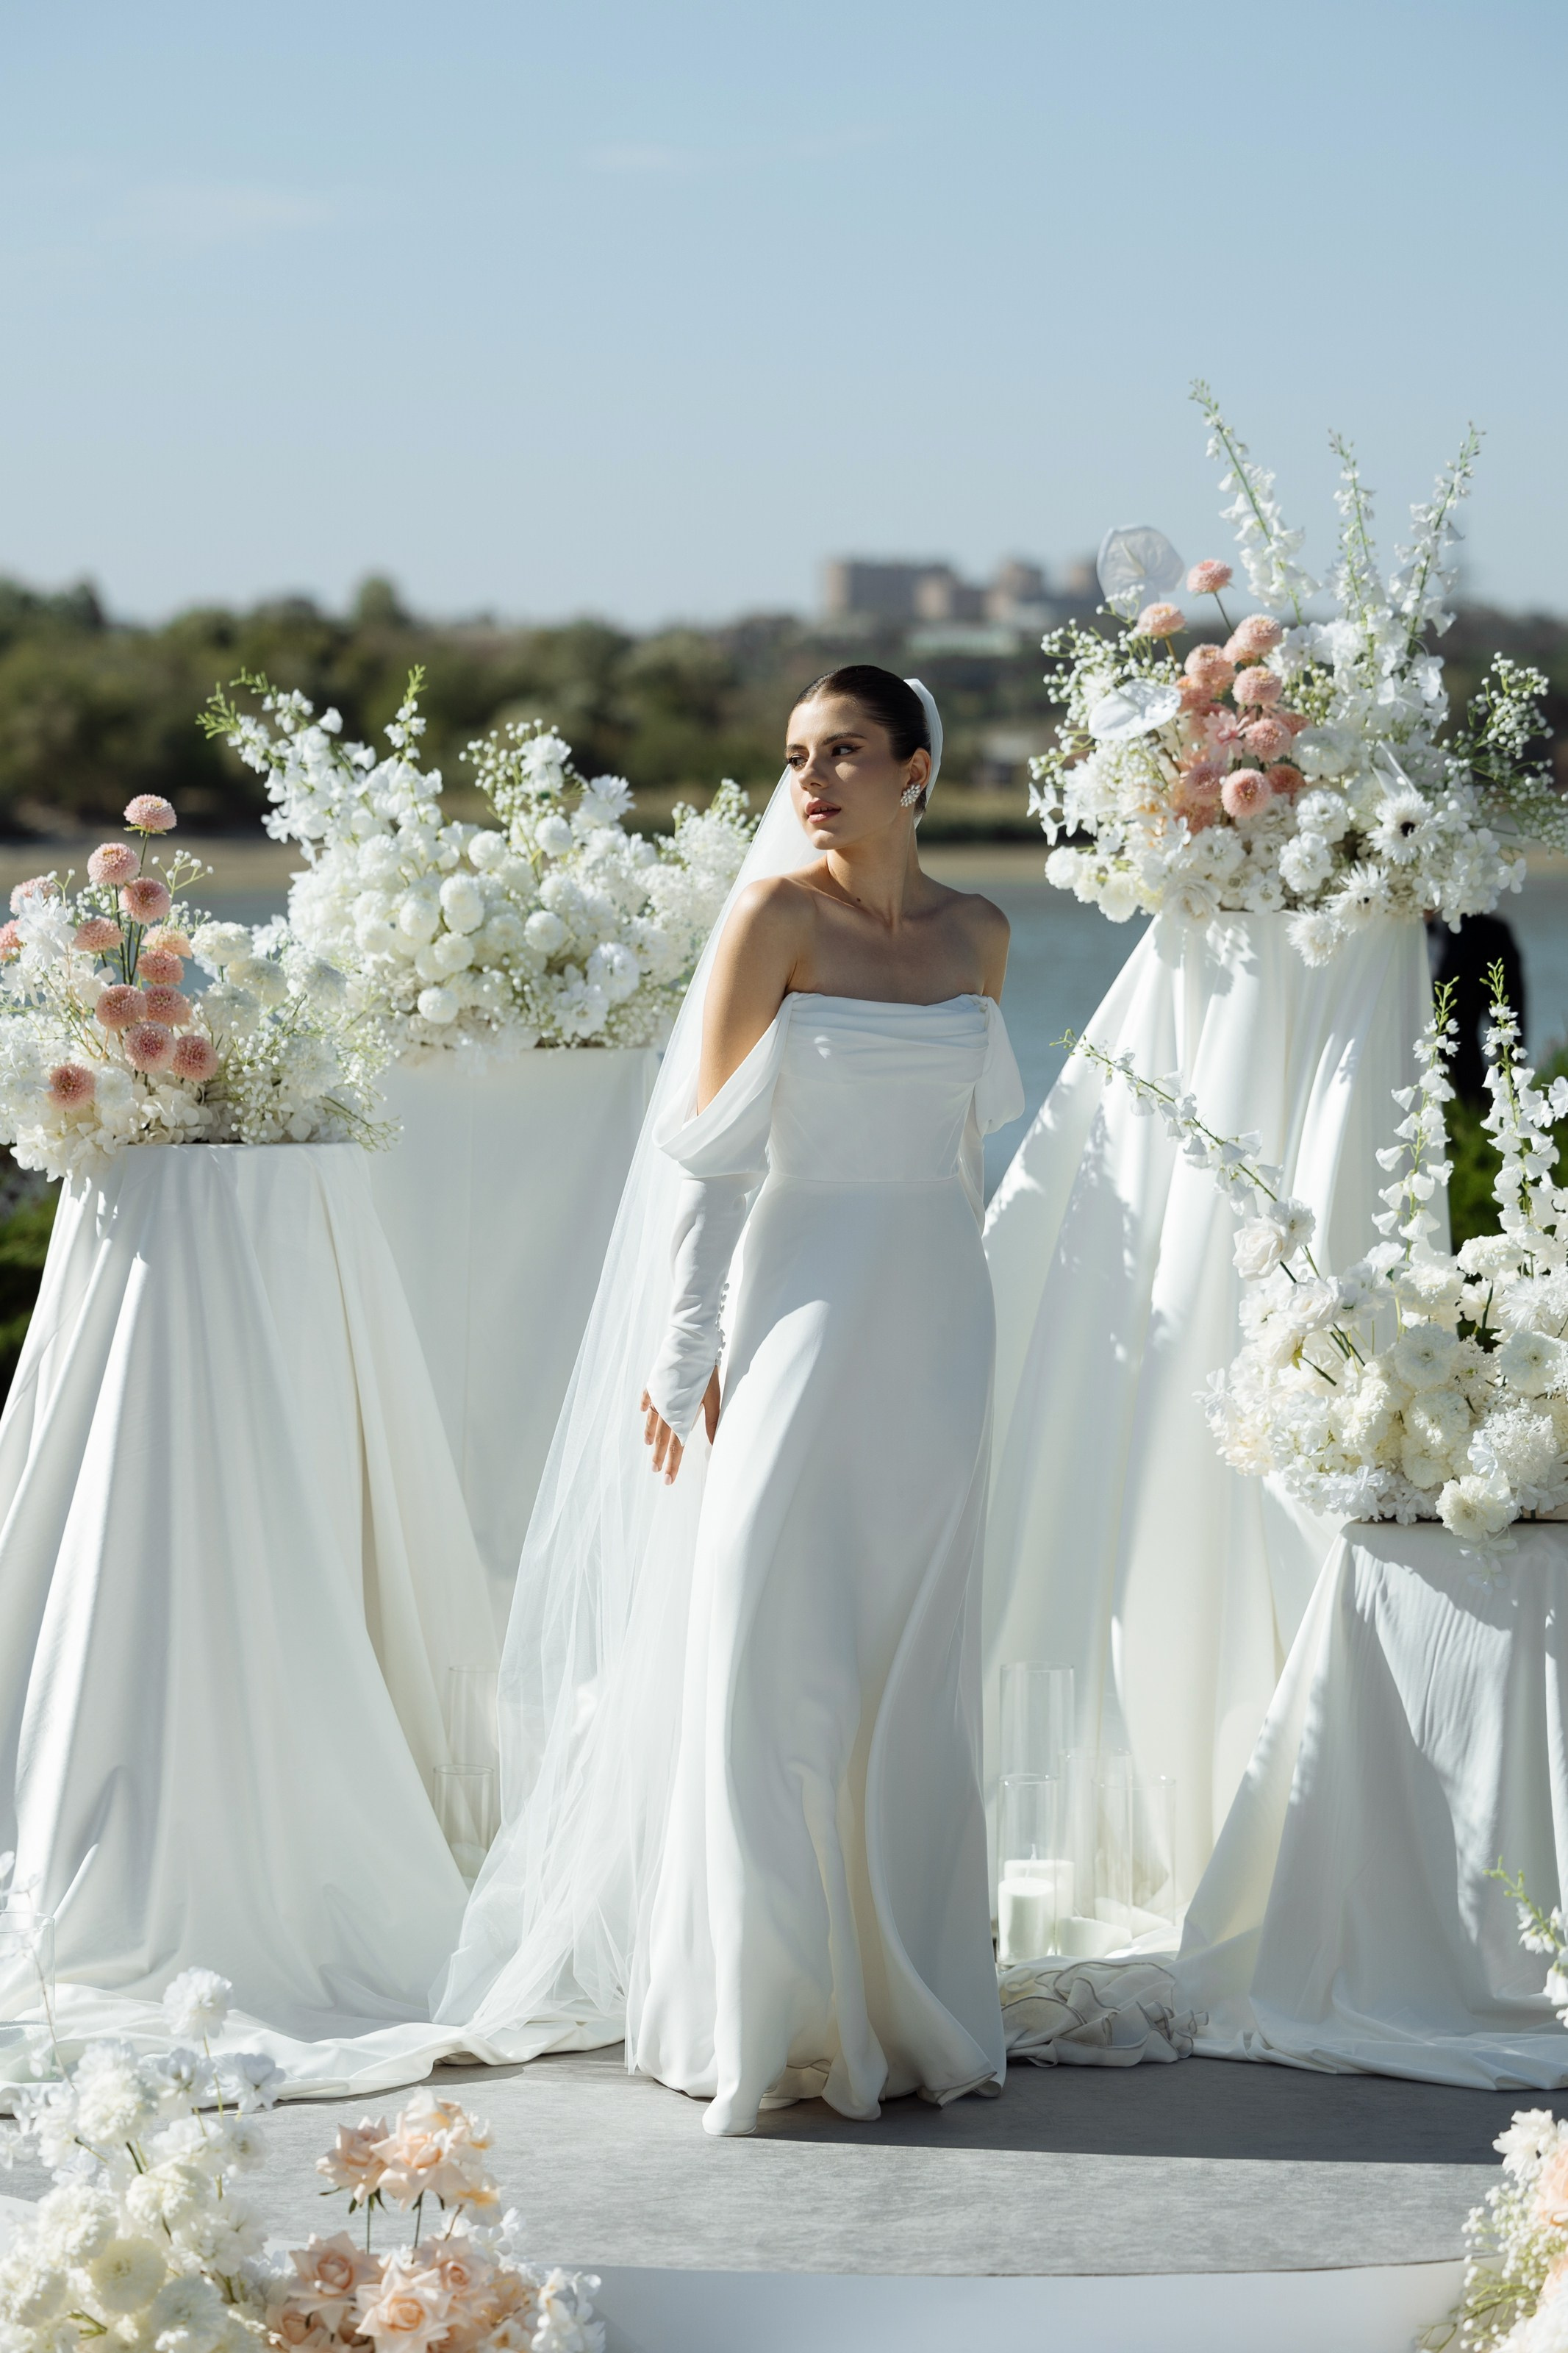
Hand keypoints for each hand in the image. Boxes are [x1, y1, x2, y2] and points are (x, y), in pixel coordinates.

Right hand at [639, 1367, 721, 1484]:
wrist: (687, 1345)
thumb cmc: (703, 1371)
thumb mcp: (712, 1397)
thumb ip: (712, 1421)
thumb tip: (714, 1443)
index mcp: (680, 1415)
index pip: (676, 1446)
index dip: (673, 1464)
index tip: (668, 1480)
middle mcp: (666, 1409)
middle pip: (662, 1438)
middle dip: (659, 1456)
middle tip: (655, 1470)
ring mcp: (658, 1395)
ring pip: (652, 1420)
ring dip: (650, 1434)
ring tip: (648, 1446)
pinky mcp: (654, 1382)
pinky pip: (647, 1397)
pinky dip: (645, 1406)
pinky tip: (642, 1411)